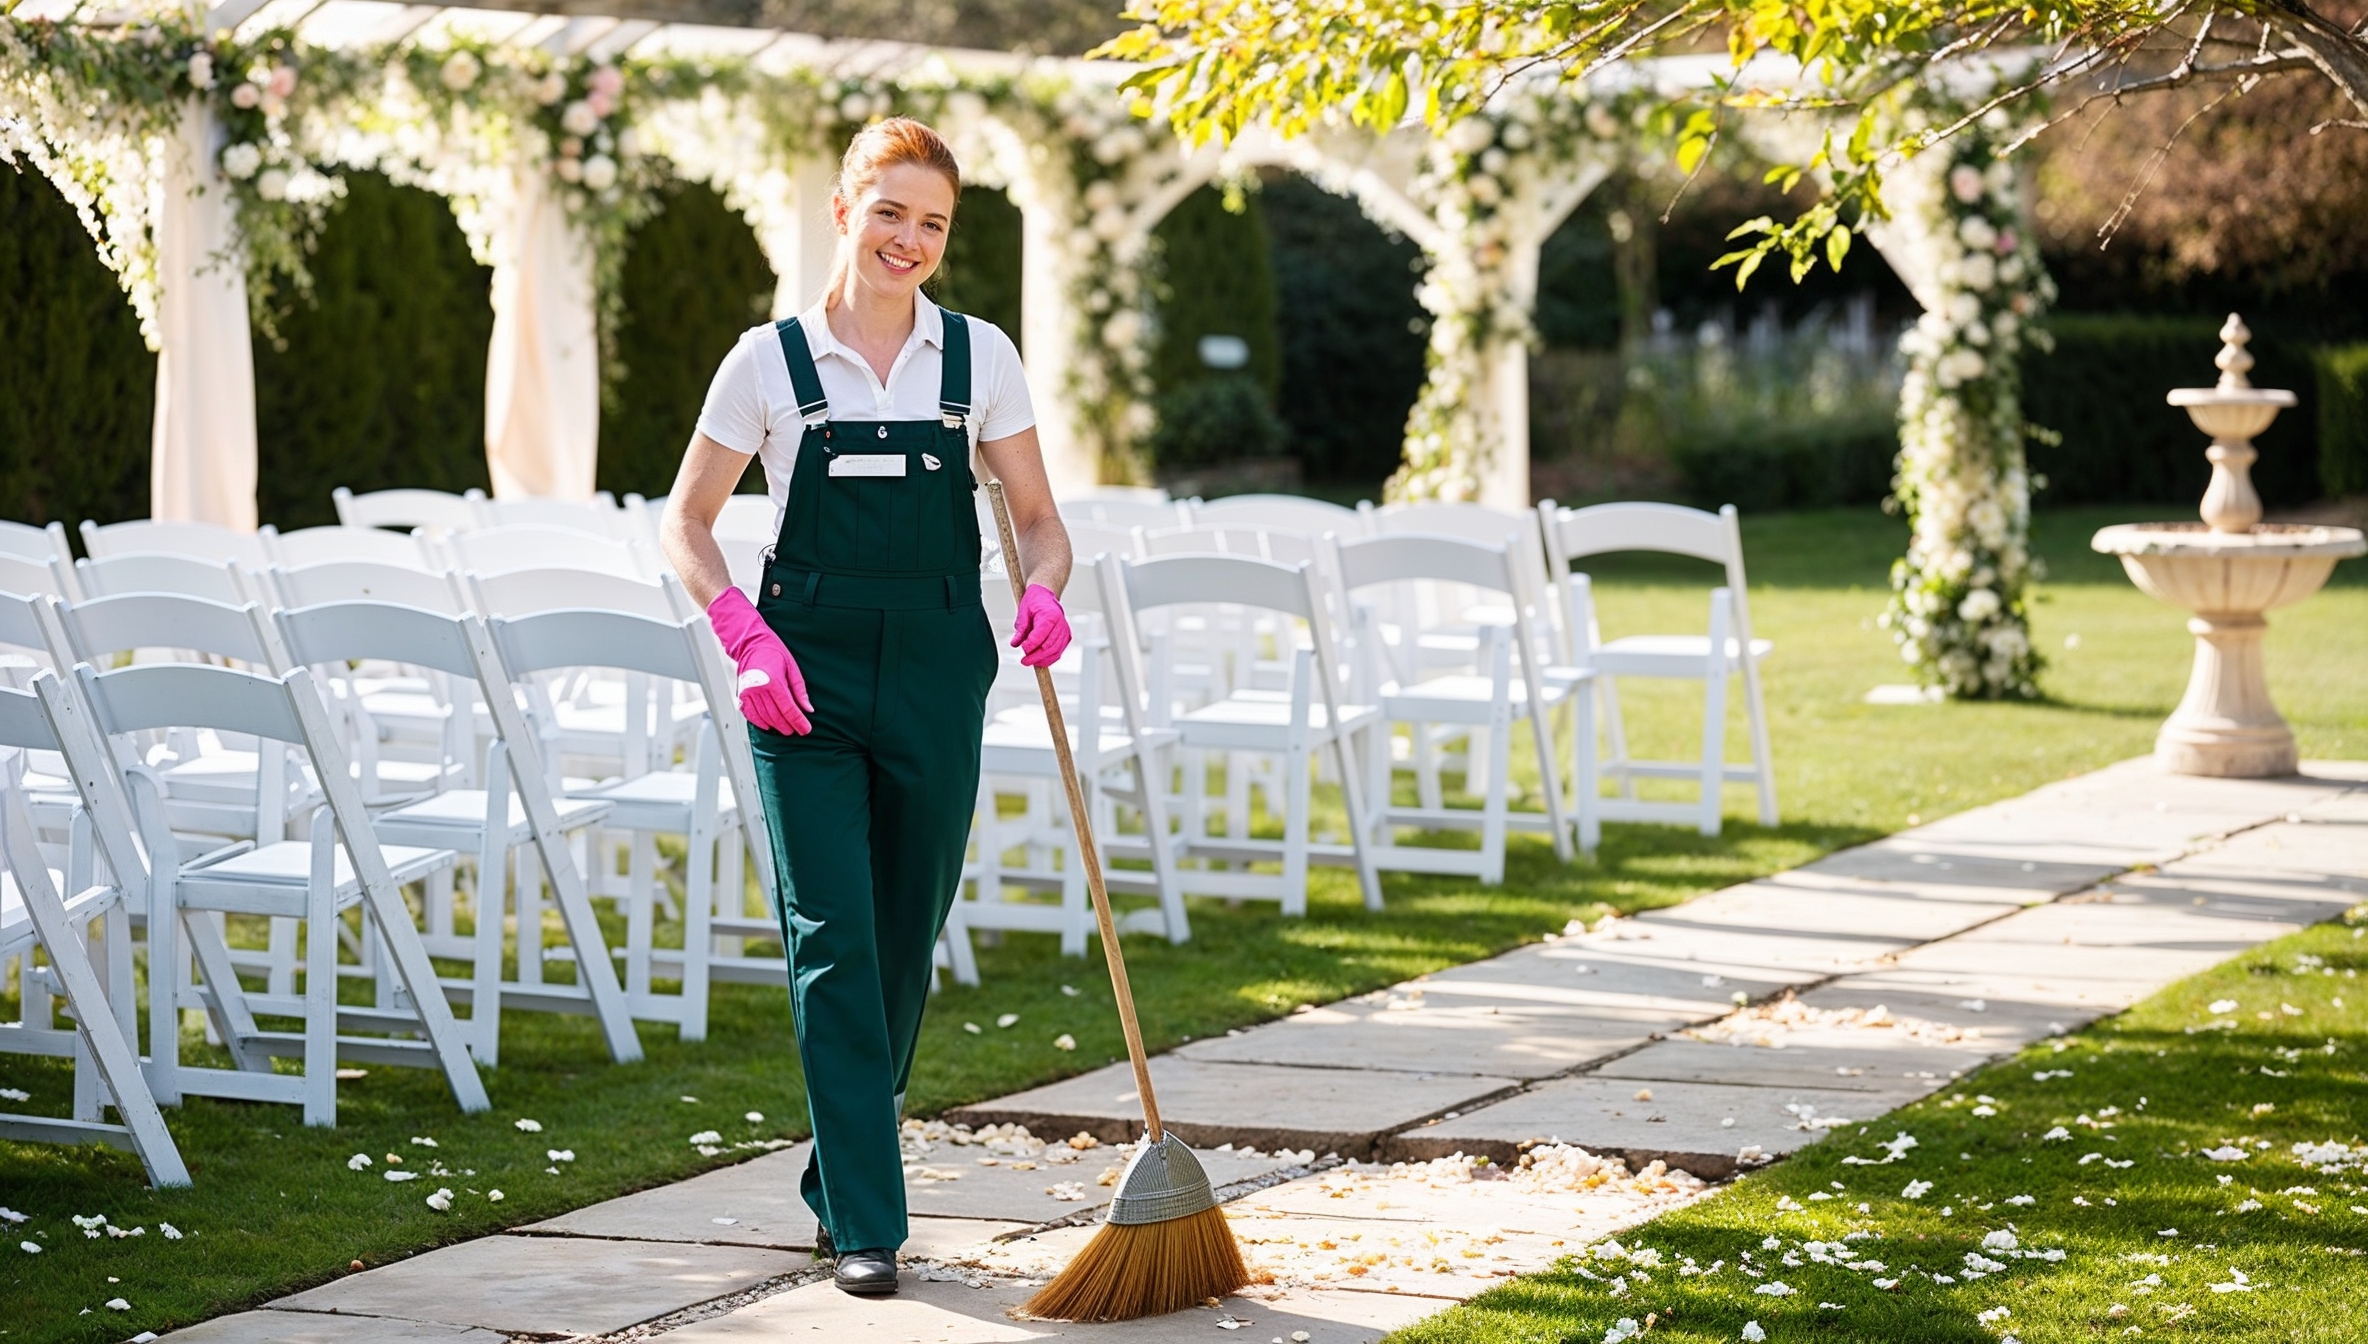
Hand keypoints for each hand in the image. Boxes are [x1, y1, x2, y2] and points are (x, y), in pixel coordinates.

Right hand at [705, 588, 812, 734]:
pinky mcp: (742, 694)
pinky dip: (759, 722)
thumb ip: (799, 690)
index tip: (806, 729)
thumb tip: (808, 708)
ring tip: (786, 729)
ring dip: (776, 726)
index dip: (798, 721)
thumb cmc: (773, 651)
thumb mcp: (792, 667)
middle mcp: (759, 689)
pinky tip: (768, 725)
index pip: (788, 709)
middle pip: (776, 716)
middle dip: (789, 726)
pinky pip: (750, 714)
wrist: (750, 643)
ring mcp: (748, 693)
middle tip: (798, 731)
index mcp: (774, 682)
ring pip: (764, 717)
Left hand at [1011, 584, 1071, 667]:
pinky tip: (1039, 660)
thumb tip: (1015, 644)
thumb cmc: (1035, 601)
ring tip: (1030, 661)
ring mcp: (1065, 631)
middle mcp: (1060, 624)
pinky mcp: (1066, 637)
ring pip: (1055, 652)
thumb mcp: (1023, 612)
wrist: (1045, 595)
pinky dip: (1049, 658)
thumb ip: (1020, 630)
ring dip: (1042, 660)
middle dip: (1035, 657)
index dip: (1030, 646)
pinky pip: (1059, 652)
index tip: (1022, 648)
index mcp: (1050, 616)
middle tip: (1024, 661)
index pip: (1040, 637)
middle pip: (1049, 647)